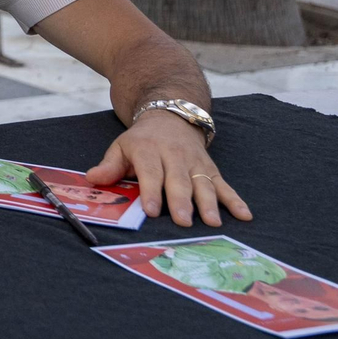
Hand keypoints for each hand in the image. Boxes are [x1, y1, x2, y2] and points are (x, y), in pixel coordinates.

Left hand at [86, 110, 251, 227]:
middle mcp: (174, 156)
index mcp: (148, 150)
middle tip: (183, 221)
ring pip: (203, 184)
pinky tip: (245, 215)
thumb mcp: (121, 146)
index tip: (151, 210)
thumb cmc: (142, 140)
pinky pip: (224, 185)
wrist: (171, 115)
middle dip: (181, 201)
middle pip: (178, 180)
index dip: (150, 190)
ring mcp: (195, 163)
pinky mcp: (211, 169)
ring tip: (213, 222)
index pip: (150, 171)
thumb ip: (110, 165)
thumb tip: (92, 178)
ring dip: (209, 203)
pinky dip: (235, 200)